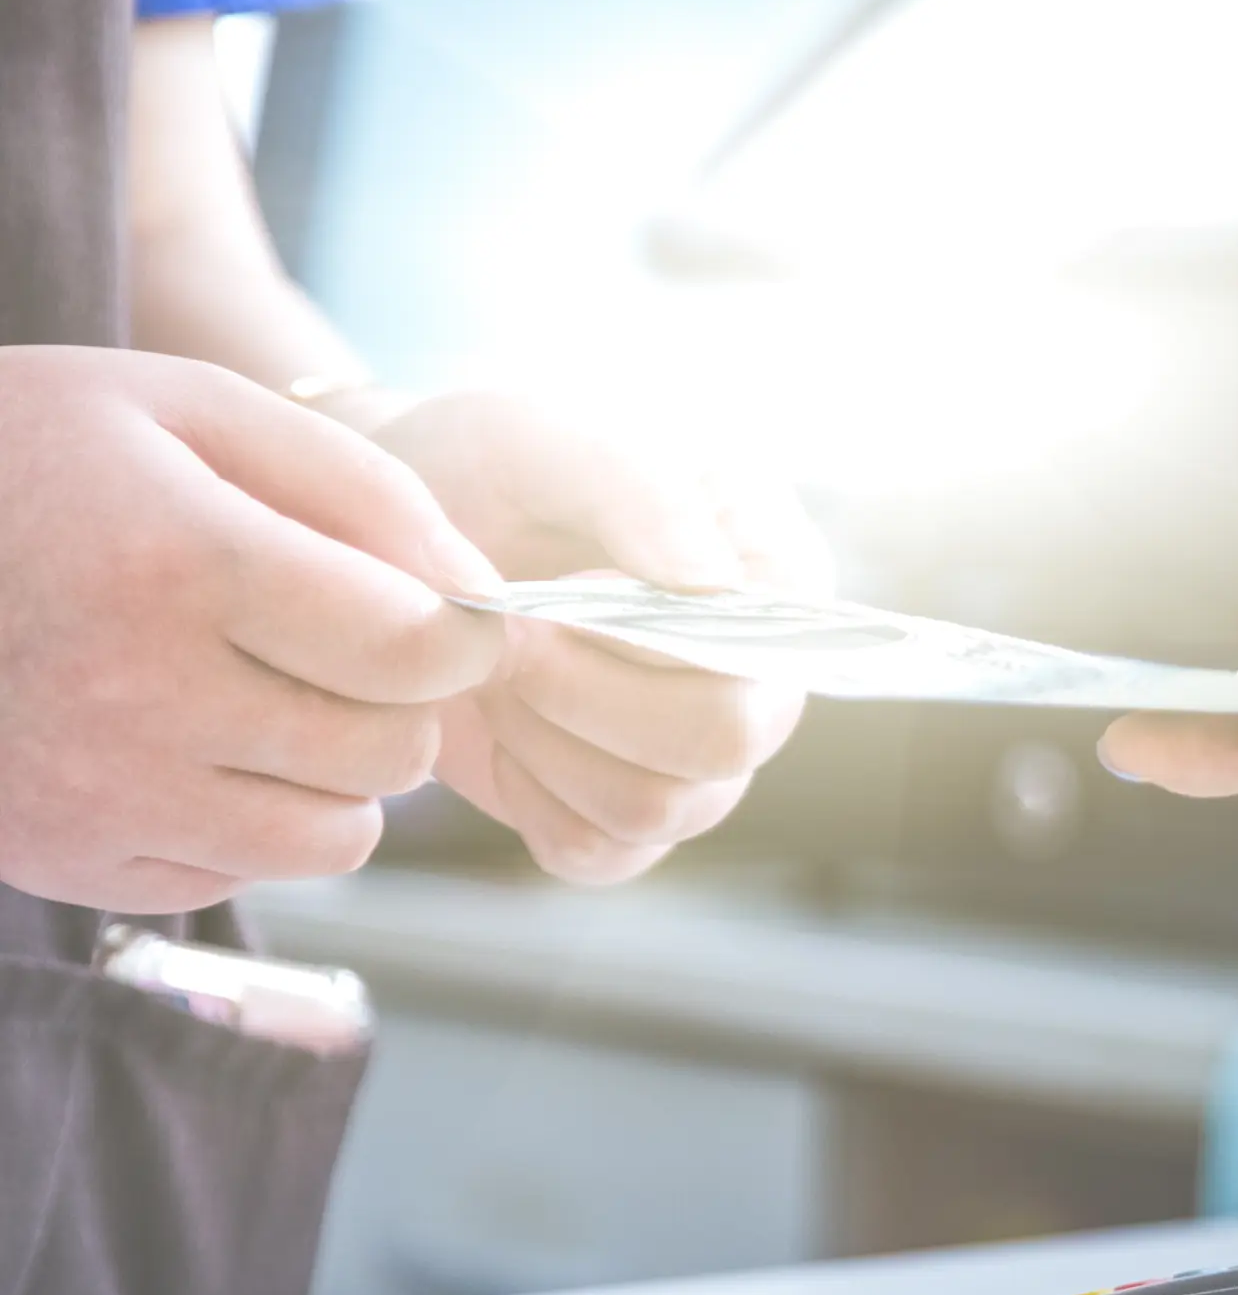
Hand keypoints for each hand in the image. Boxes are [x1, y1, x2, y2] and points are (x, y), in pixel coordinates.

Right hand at [0, 347, 500, 911]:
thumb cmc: (33, 458)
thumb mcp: (188, 411)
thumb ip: (358, 486)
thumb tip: (484, 594)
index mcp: (182, 565)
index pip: (414, 648)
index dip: (461, 632)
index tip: (440, 612)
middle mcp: (141, 697)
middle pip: (391, 751)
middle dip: (399, 700)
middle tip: (340, 645)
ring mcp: (100, 795)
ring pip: (336, 837)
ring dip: (338, 772)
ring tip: (269, 694)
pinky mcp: (71, 862)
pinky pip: (243, 874)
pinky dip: (251, 820)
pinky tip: (190, 743)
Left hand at [362, 389, 833, 882]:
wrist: (400, 533)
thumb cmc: (498, 467)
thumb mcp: (557, 441)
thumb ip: (643, 496)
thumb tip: (715, 592)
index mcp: (780, 578)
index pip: (770, 653)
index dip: (658, 644)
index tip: (563, 589)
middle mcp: (759, 678)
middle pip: (723, 745)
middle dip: (588, 696)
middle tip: (507, 637)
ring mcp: (697, 759)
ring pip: (652, 808)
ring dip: (545, 740)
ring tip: (495, 667)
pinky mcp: (624, 815)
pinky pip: (596, 853)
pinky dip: (530, 796)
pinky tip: (505, 726)